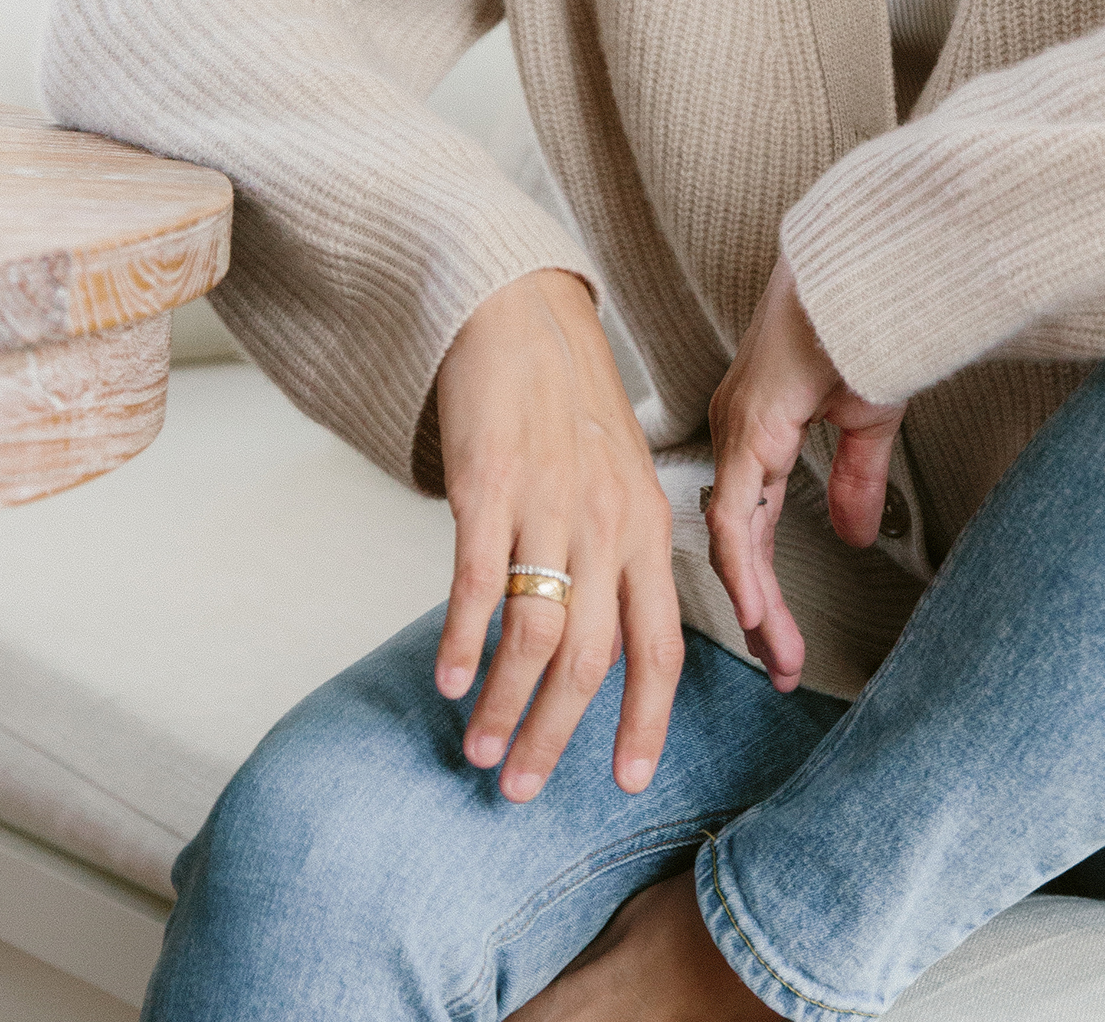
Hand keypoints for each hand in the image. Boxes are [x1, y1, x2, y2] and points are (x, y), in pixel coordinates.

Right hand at [433, 269, 683, 801]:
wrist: (522, 315)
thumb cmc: (571, 405)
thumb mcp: (621, 480)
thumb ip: (619, 560)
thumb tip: (601, 651)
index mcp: (649, 527)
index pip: (659, 645)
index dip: (644, 720)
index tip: (626, 781)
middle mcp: (608, 523)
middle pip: (592, 659)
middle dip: (556, 736)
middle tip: (519, 789)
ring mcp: (549, 505)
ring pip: (534, 636)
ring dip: (502, 705)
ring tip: (477, 748)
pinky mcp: (489, 486)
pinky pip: (477, 584)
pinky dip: (460, 641)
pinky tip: (445, 679)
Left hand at [703, 254, 905, 692]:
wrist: (863, 271)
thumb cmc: (862, 323)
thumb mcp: (864, 418)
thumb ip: (854, 477)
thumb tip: (855, 535)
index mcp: (756, 429)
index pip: (754, 523)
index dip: (768, 582)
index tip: (784, 636)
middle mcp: (736, 433)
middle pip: (736, 540)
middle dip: (760, 609)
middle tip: (781, 664)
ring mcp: (737, 430)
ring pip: (732, 536)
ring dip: (755, 601)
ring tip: (779, 656)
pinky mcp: (750, 427)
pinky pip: (739, 512)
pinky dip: (747, 565)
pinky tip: (759, 608)